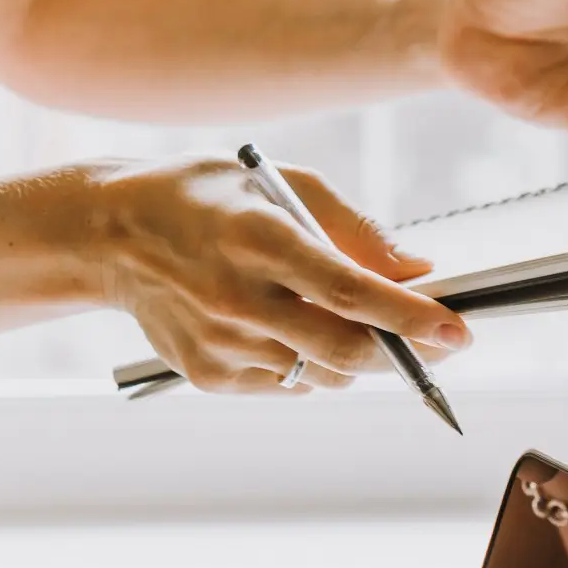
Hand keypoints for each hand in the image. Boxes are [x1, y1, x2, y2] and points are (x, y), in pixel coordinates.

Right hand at [0, 155, 470, 392]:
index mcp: (256, 237)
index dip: (410, 317)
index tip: (459, 331)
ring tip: (338, 314)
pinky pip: (291, 384)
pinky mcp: (208, 375)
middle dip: (403, 353)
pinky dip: (310, 363)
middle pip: (344, 349)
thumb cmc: (208, 197)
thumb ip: (355, 228)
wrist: (108, 235)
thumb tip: (420, 270)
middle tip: (437, 342)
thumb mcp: (281, 182)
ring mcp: (219, 343)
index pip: (348, 290)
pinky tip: (285, 325)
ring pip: (325, 374)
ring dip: (356, 355)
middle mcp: (234, 296)